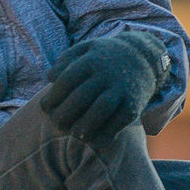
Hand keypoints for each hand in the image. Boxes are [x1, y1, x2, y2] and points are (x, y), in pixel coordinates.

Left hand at [39, 28, 168, 140]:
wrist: (144, 57)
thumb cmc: (105, 57)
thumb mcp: (86, 49)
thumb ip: (66, 60)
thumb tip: (51, 78)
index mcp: (91, 60)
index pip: (66, 81)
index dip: (53, 97)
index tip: (45, 107)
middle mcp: (107, 75)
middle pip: (81, 97)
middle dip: (64, 115)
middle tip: (57, 123)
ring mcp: (122, 90)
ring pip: (100, 110)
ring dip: (84, 126)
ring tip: (74, 134)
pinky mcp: (134, 105)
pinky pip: (119, 122)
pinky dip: (105, 134)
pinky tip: (93, 140)